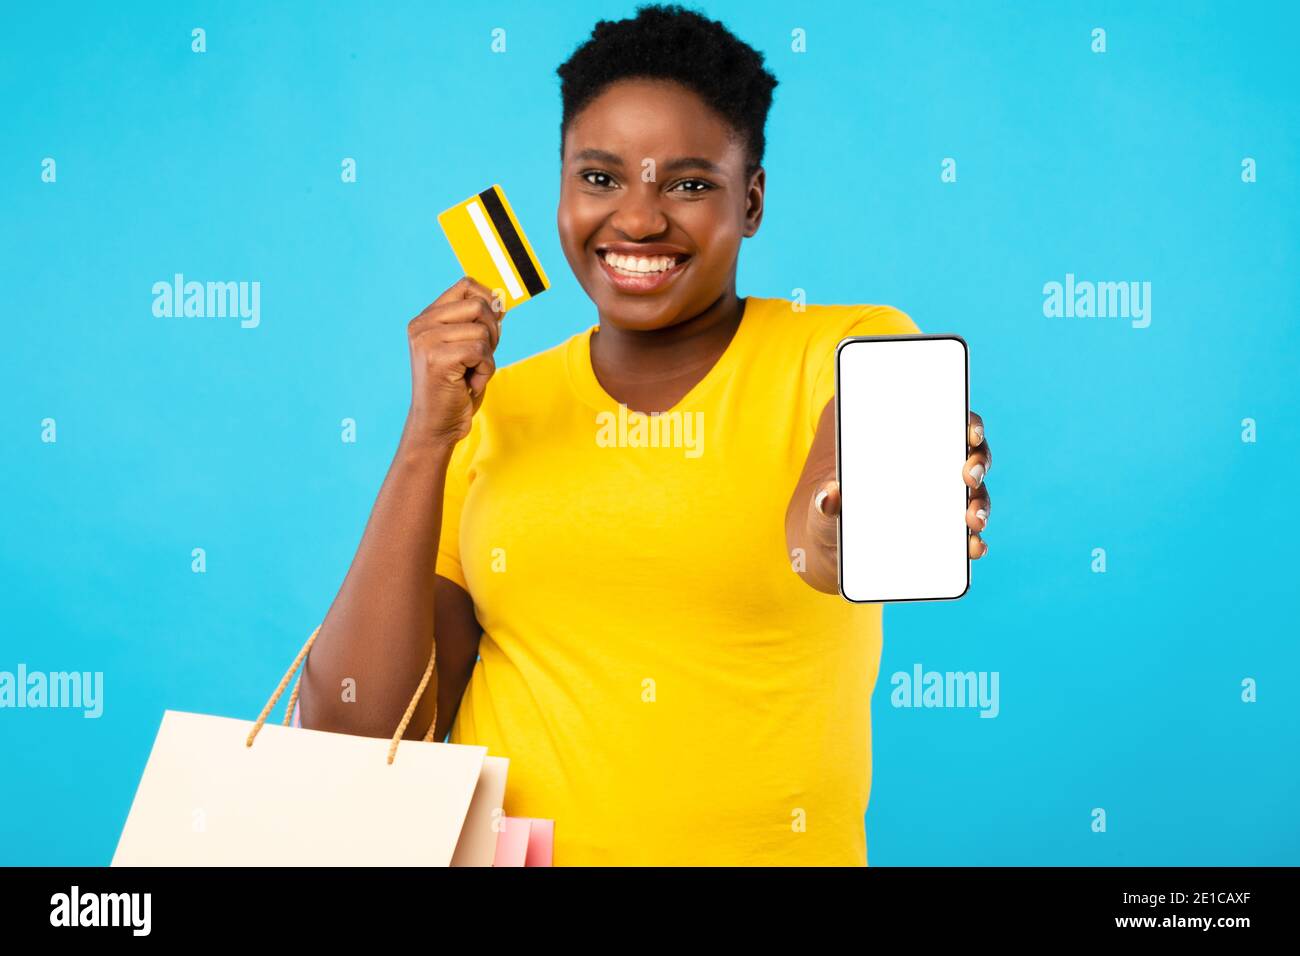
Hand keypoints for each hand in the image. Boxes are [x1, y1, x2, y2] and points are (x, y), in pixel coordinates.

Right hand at [403, 276, 503, 450]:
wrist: (437, 426)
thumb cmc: (455, 388)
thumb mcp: (466, 348)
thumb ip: (477, 322)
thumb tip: (500, 298)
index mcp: (426, 318)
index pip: (466, 285)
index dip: (488, 302)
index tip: (489, 328)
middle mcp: (422, 325)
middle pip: (479, 305)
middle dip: (493, 333)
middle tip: (480, 358)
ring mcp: (427, 340)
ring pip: (483, 331)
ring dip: (487, 357)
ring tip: (470, 373)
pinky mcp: (437, 358)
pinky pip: (481, 352)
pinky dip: (484, 371)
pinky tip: (469, 383)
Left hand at [807, 408, 993, 560]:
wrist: (830, 550)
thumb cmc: (830, 512)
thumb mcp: (823, 506)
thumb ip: (825, 501)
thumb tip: (828, 495)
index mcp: (909, 448)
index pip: (949, 424)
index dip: (968, 425)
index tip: (970, 432)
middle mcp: (933, 471)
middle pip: (970, 457)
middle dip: (978, 464)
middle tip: (969, 476)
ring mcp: (942, 504)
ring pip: (974, 497)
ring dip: (980, 505)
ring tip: (972, 520)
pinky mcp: (944, 537)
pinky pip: (968, 536)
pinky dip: (974, 542)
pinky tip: (973, 547)